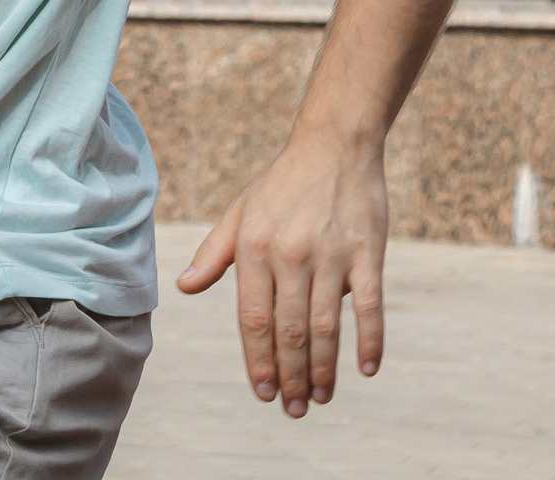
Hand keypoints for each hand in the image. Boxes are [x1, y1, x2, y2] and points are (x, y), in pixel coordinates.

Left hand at [177, 134, 387, 418]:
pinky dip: (369, 339)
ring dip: (323, 368)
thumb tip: (185, 287)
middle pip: (289, 331)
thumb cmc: (281, 183)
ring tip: (320, 398)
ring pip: (325, 326)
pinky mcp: (367, 252)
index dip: (257, 360)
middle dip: (289, 376)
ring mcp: (330, 254)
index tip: (262, 392)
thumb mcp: (240, 212)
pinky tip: (366, 368)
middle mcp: (289, 254)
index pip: (253, 319)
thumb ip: (214, 253)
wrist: (334, 145)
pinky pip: (368, 305)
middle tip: (294, 409)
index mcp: (254, 248)